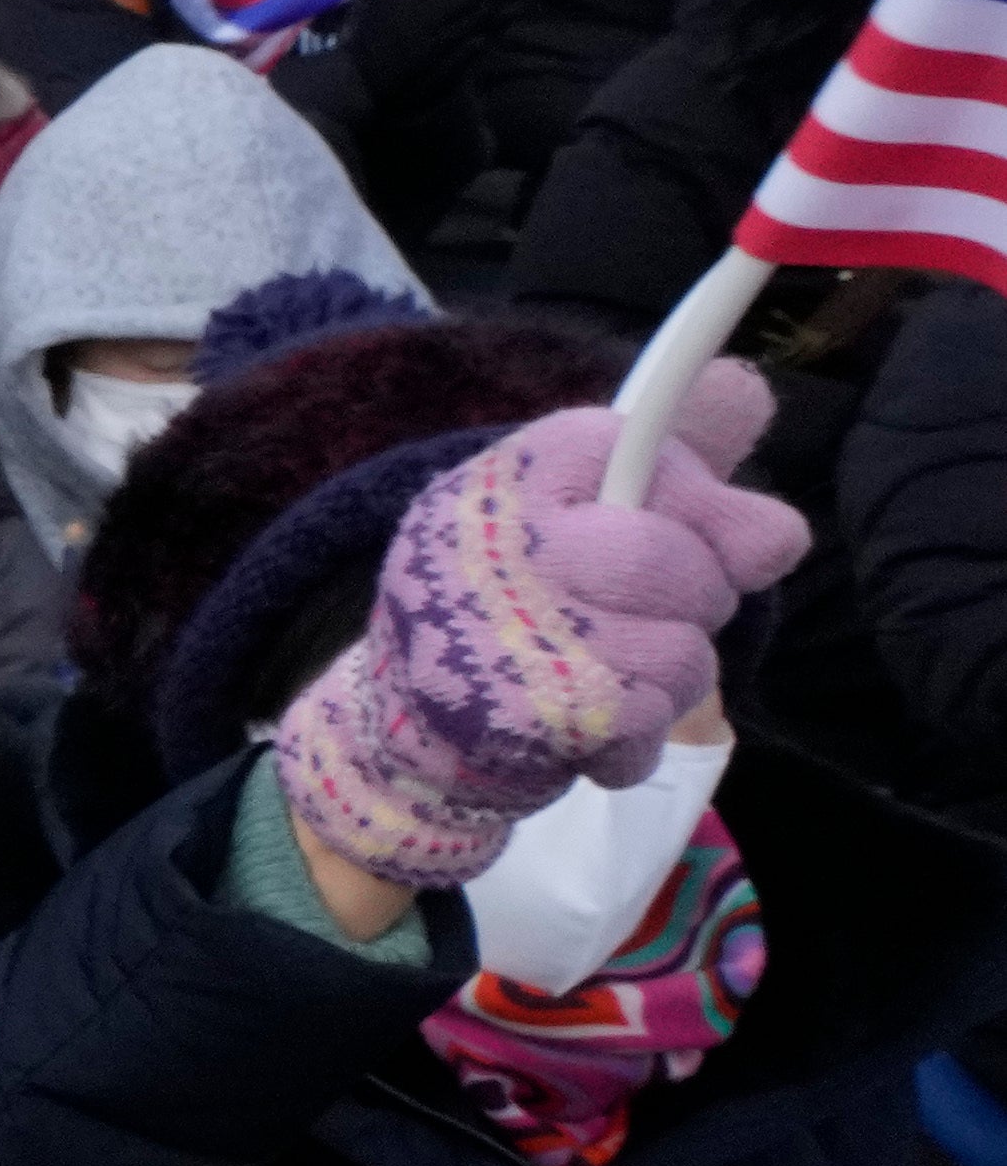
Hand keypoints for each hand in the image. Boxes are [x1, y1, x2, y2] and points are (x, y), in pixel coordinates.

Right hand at [271, 384, 807, 885]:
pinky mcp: (524, 718)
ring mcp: (504, 633)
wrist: (406, 725)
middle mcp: (490, 544)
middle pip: (670, 559)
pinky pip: (648, 723)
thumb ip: (678, 472)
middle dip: (697, 600)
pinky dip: (636, 739)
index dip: (697, 501)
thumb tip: (759, 426)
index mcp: (503, 479)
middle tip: (653, 618)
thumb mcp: (585, 515)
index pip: (635, 447)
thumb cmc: (523, 605)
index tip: (701, 536)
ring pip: (679, 654)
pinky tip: (588, 725)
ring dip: (670, 680)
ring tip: (611, 678)